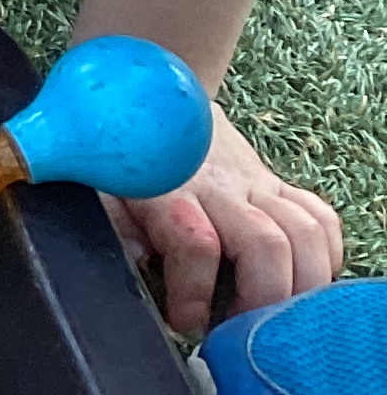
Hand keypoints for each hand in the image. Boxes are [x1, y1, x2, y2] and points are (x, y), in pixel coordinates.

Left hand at [106, 98, 342, 333]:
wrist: (154, 100)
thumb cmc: (124, 154)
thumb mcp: (101, 184)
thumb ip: (114, 221)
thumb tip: (137, 256)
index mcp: (169, 189)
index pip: (195, 244)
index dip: (194, 292)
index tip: (186, 321)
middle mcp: (220, 186)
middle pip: (265, 244)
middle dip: (262, 297)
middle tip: (241, 327)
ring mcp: (255, 183)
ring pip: (304, 232)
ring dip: (303, 283)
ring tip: (277, 313)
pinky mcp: (277, 184)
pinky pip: (321, 217)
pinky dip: (326, 252)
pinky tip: (305, 276)